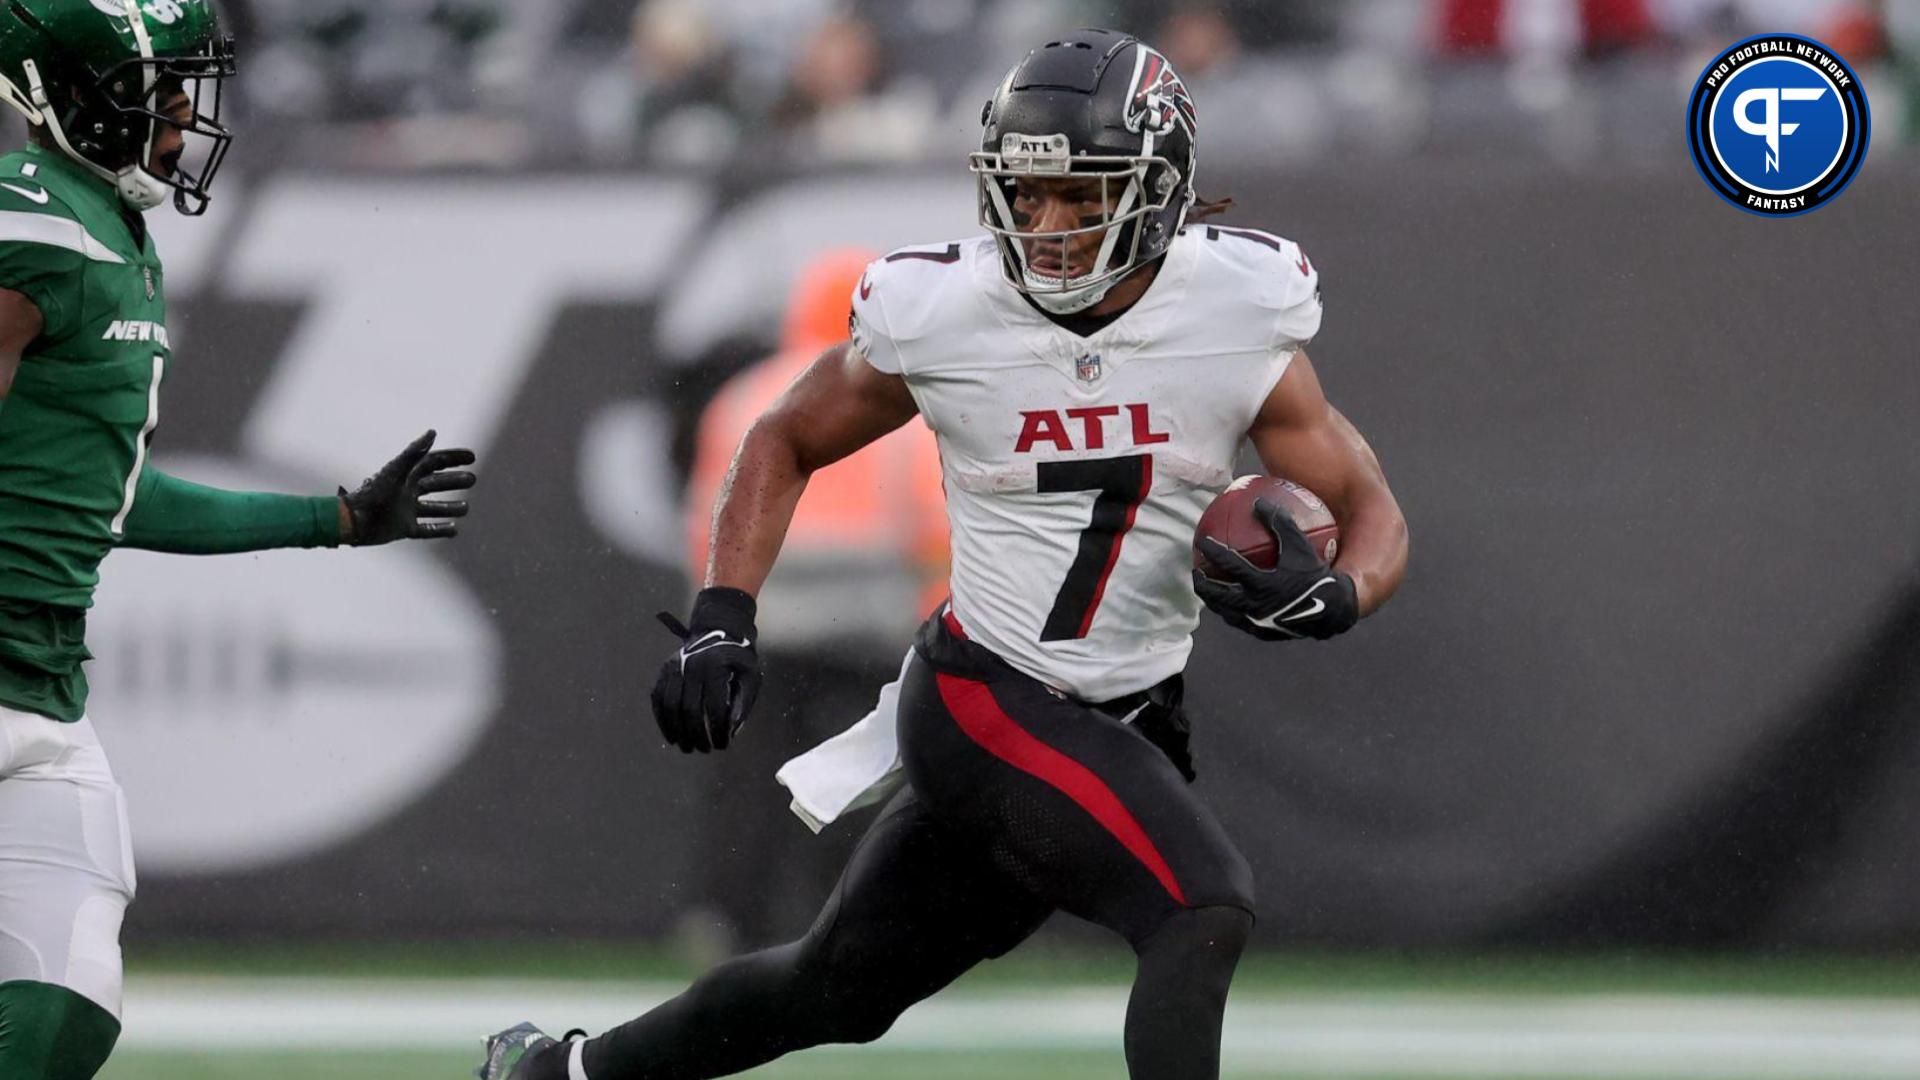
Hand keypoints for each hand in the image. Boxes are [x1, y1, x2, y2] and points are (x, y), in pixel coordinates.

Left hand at [339, 430, 476, 544]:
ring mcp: (405, 511)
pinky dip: (440, 529)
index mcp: (406, 475)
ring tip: (466, 507)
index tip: (472, 457)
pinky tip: (454, 529)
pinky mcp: (403, 528)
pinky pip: (425, 530)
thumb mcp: (395, 470)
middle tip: (472, 480)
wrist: (353, 520)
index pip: (433, 463)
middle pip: (435, 484)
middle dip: (454, 481)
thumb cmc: (373, 493)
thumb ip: (413, 452)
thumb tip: (433, 432)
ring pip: (433, 508)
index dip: (452, 458)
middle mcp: (407, 492)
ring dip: (450, 507)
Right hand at [651, 587, 761, 752]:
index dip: (718, 730)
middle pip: (690, 710)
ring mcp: (674, 668)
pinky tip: (672, 736)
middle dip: (697, 735)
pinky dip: (663, 721)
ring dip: (678, 732)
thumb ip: (743, 702)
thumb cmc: (737, 658)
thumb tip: (731, 729)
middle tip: (706, 750)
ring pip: (670, 707)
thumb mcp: (751, 675)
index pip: (715, 707)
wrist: (718, 630)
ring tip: (689, 748)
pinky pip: (658, 699)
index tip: (723, 745)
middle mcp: (691, 666)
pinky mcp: (663, 671)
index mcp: (715, 667)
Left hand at [1193, 497, 1357, 640]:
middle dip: (1204, 584)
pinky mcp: (1264, 633)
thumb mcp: (1299, 545)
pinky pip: (1243, 622)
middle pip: (1220, 595)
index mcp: (1262, 583)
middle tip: (1196, 572)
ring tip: (1208, 592)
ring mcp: (1258, 622)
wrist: (1333, 609)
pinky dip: (1233, 613)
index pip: (1229, 565)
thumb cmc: (1316, 573)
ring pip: (1228, 613)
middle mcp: (1256, 605)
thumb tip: (1259, 502)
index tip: (1201, 541)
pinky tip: (1233, 607)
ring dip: (1215, 602)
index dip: (1212, 552)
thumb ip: (1279, 522)